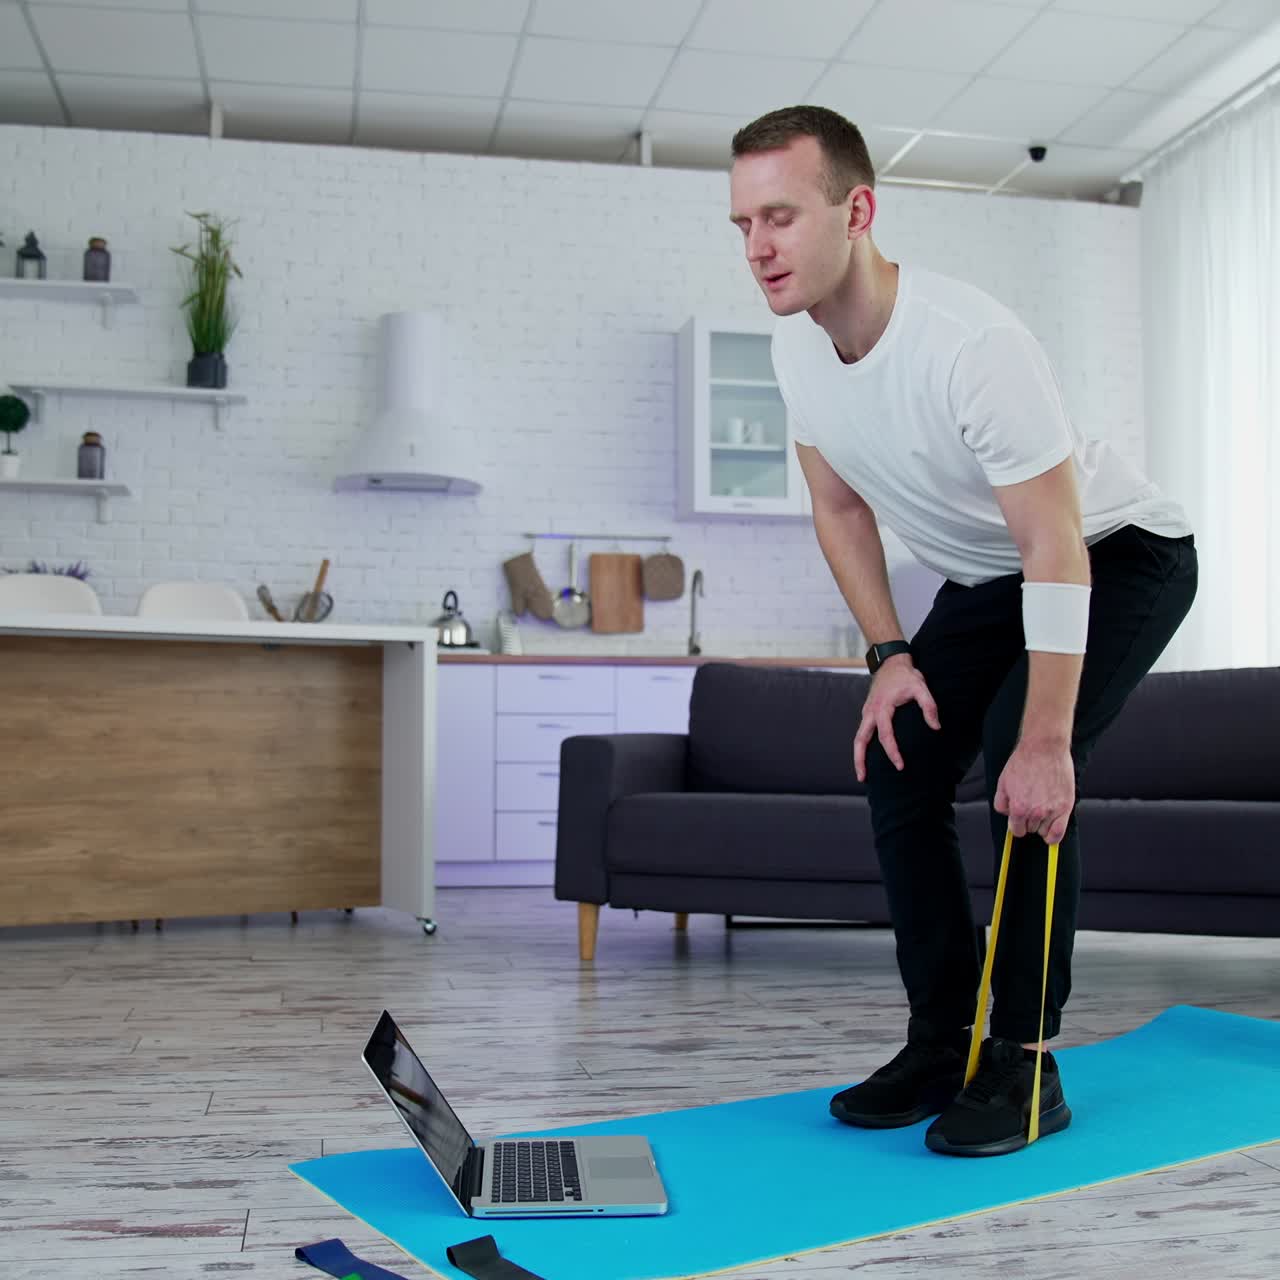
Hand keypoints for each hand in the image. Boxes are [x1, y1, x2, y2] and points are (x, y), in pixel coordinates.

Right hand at [853, 658, 940, 781]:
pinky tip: (867, 756)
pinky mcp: (868, 712)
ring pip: (858, 737)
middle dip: (859, 760)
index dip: (892, 752)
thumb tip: (936, 727)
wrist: (890, 661)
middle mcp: (870, 711)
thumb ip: (929, 707)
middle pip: (860, 740)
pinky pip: (862, 732)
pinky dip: (862, 746)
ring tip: (862, 773)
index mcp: (882, 707)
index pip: (885, 735)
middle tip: (863, 778)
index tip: (899, 765)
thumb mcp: (921, 687)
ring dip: (858, 755)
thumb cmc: (905, 675)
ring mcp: (867, 712)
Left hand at [994, 740, 1074, 844]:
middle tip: (1031, 806)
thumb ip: (1001, 803)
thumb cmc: (1024, 762)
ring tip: (1041, 808)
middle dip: (1028, 821)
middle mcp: (1035, 812)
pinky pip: (1059, 832)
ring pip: (1044, 831)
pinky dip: (1054, 837)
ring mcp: (1052, 810)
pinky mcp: (1066, 806)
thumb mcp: (1002, 782)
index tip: (1019, 820)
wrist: (1044, 749)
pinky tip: (1050, 834)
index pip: (1016, 830)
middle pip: (1030, 830)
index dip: (1016, 825)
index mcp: (1018, 808)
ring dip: (1042, 824)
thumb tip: (1007, 815)